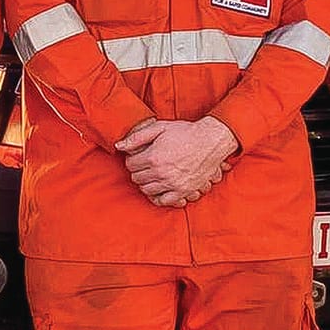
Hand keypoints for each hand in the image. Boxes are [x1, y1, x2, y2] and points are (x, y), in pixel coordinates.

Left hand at [115, 116, 237, 207]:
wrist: (211, 141)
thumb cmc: (186, 132)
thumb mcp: (160, 128)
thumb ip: (137, 137)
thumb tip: (119, 146)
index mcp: (154, 157)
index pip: (131, 165)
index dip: (132, 160)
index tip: (139, 156)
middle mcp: (162, 173)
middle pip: (137, 179)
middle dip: (138, 171)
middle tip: (145, 165)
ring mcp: (173, 184)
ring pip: (147, 191)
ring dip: (147, 183)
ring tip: (152, 175)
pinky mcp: (184, 191)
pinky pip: (164, 201)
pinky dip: (159, 196)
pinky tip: (160, 188)